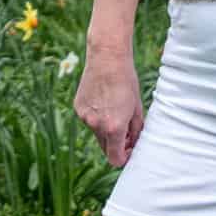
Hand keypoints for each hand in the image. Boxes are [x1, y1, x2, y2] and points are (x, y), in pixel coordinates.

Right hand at [73, 45, 144, 167]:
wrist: (108, 57)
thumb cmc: (127, 80)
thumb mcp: (137, 106)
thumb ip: (135, 129)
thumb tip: (133, 142)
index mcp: (114, 127)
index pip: (115, 159)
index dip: (124, 157)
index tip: (130, 149)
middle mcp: (97, 125)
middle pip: (105, 148)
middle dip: (116, 143)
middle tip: (126, 130)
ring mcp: (85, 117)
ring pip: (97, 132)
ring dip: (106, 128)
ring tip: (115, 106)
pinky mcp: (78, 107)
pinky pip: (88, 119)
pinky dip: (96, 115)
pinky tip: (103, 98)